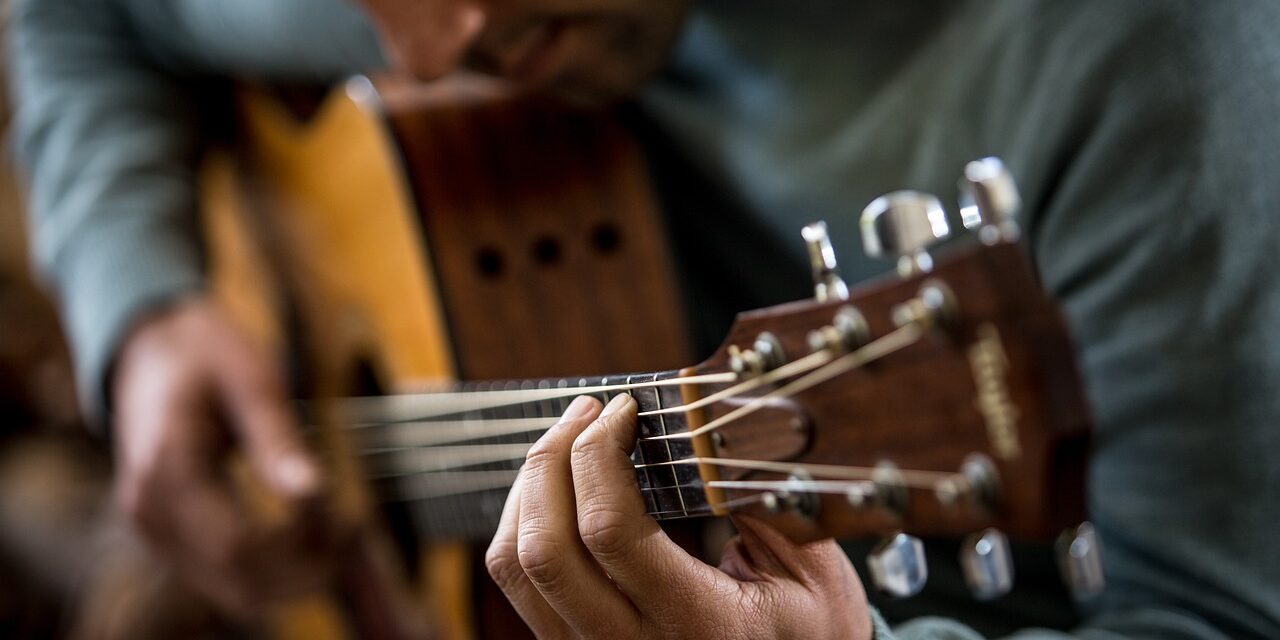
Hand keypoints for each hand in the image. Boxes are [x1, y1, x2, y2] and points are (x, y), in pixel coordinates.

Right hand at [112, 297, 349, 617]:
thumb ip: (278, 438)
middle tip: (357, 534)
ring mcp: (153, 528)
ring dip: (292, 576)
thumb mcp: (252, 380)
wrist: (150, 348)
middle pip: (237, 578)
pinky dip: (272, 569)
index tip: (350, 520)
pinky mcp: (168, 534)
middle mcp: (150, 511)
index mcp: (166, 468)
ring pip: (233, 590)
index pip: (239, 542)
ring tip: (342, 536)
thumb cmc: (206, 353)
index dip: (301, 543)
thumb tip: (314, 491)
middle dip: (305, 568)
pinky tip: (312, 537)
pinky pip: (224, 576)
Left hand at [485, 394, 872, 639]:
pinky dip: (524, 520)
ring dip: (529, 486)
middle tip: (588, 410)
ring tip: (567, 438)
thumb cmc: (808, 625)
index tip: (625, 409)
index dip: (601, 454)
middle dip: (553, 458)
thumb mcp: (809, 566)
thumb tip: (705, 427)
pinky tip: (557, 485)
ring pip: (516, 566)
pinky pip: (520, 583)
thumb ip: (761, 500)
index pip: (611, 532)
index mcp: (701, 625)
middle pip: (544, 548)